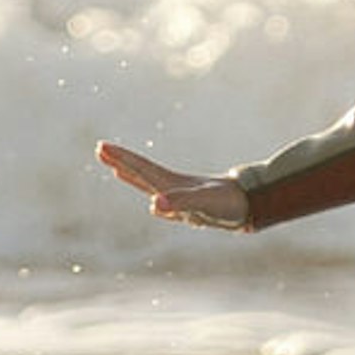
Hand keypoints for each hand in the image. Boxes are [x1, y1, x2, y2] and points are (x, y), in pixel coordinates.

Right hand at [98, 140, 250, 230]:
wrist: (253, 203)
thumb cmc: (228, 204)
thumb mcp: (203, 203)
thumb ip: (180, 202)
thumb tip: (154, 205)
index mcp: (172, 184)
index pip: (141, 168)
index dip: (122, 158)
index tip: (102, 146)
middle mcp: (174, 187)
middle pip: (142, 171)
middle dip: (121, 161)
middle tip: (100, 149)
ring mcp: (183, 196)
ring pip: (151, 184)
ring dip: (133, 175)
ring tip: (117, 169)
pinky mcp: (192, 208)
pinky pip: (166, 200)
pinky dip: (155, 197)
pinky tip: (156, 203)